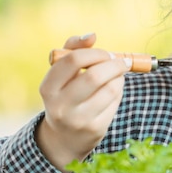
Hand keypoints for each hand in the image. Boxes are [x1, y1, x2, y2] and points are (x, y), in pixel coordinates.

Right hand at [35, 33, 130, 172]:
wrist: (65, 137)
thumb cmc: (66, 93)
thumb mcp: (62, 73)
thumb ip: (74, 49)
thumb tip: (92, 35)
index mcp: (48, 87)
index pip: (74, 60)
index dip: (96, 52)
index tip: (107, 54)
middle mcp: (60, 105)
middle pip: (95, 76)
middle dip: (115, 64)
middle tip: (123, 62)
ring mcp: (77, 119)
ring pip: (110, 89)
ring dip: (119, 78)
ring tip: (117, 76)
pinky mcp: (95, 128)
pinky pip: (115, 102)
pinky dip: (119, 92)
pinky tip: (114, 92)